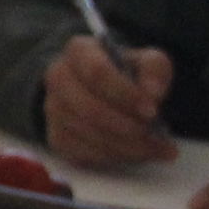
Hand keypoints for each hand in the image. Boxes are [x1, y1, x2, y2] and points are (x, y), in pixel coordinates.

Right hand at [40, 35, 176, 168]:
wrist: (101, 89)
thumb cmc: (126, 73)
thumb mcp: (147, 61)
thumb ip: (155, 71)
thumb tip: (152, 94)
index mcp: (79, 51)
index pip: (97, 73)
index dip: (125, 94)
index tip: (152, 110)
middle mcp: (57, 78)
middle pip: (89, 109)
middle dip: (126, 126)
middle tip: (156, 135)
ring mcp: (52, 110)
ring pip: (87, 134)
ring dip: (125, 146)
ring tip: (155, 148)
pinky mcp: (56, 137)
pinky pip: (83, 153)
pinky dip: (113, 157)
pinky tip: (135, 153)